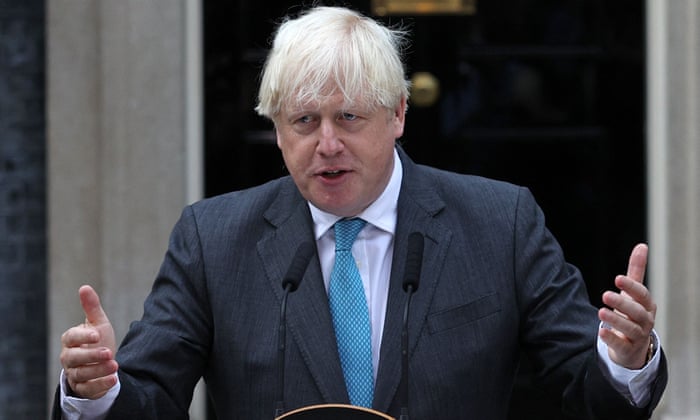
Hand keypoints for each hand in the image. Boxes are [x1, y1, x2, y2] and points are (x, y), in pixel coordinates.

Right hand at [60, 285, 118, 398]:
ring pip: (82, 374)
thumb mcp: (98, 323)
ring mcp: (74, 373)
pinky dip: (101, 385)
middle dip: (91, 356)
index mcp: (70, 340)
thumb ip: (91, 307)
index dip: (83, 336)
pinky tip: (114, 379)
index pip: (71, 337)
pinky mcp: (83, 388)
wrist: (102, 363)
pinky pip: (88, 389)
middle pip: (74, 358)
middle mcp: (69, 357)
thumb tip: (84, 287)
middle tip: (108, 353)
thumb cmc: (97, 340)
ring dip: (99, 370)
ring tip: (115, 365)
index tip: (97, 334)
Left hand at [598, 243, 655, 369]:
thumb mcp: (634, 293)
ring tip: (601, 312)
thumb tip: (642, 246)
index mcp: (647, 305)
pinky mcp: (628, 349)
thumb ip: (636, 270)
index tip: (617, 278)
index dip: (631, 286)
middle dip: (622, 303)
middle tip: (605, 294)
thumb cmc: (632, 313)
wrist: (633, 345)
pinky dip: (612, 339)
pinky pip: (621, 345)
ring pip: (630, 328)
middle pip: (636, 312)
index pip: (642, 295)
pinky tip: (601, 333)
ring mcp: (638, 336)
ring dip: (616, 320)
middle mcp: (645, 321)